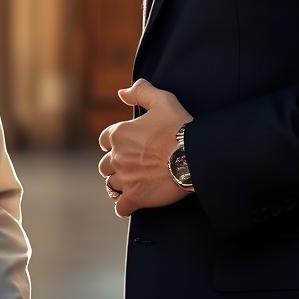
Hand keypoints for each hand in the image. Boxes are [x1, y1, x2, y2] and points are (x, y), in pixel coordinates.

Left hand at [97, 78, 193, 217]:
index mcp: (119, 134)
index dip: (113, 143)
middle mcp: (117, 156)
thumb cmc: (179, 126)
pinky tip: (130, 204)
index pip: (104, 140)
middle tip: (130, 166)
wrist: (194, 155)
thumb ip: (141, 92)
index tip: (124, 146)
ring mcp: (125, 178)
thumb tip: (121, 93)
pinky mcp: (136, 197)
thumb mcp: (162, 100)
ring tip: (131, 183)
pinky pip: (120, 207)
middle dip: (115, 165)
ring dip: (119, 184)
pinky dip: (123, 206)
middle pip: (105, 165)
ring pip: (112, 184)